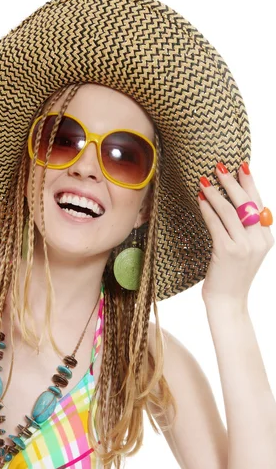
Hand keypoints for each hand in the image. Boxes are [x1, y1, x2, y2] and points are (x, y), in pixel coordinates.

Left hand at [197, 162, 273, 304]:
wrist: (228, 302)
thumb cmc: (232, 276)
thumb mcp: (246, 251)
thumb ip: (247, 231)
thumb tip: (237, 205)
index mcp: (267, 238)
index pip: (259, 203)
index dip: (250, 183)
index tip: (242, 166)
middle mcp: (259, 240)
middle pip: (246, 202)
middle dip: (232, 181)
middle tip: (219, 167)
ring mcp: (244, 246)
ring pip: (230, 210)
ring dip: (216, 193)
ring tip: (204, 181)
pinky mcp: (227, 251)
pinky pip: (216, 223)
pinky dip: (207, 209)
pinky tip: (200, 200)